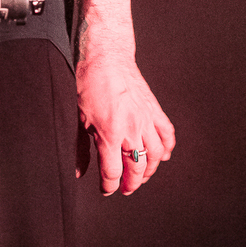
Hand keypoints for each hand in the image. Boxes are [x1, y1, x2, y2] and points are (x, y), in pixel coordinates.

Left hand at [75, 52, 173, 195]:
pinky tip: (161, 156)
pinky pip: (166, 135)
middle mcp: (131, 130)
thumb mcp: (79, 118)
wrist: (105, 57)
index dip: (109, 186)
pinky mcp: (154, 110)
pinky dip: (166, 148)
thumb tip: (79, 172)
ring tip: (140, 176)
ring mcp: (146, 120)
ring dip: (149, 170)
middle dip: (130, 183)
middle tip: (125, 188)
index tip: (107, 189)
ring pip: (155, 156)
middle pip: (136, 168)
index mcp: (110, 134)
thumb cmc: (88, 84)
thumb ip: (80, 148)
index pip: (113, 172)